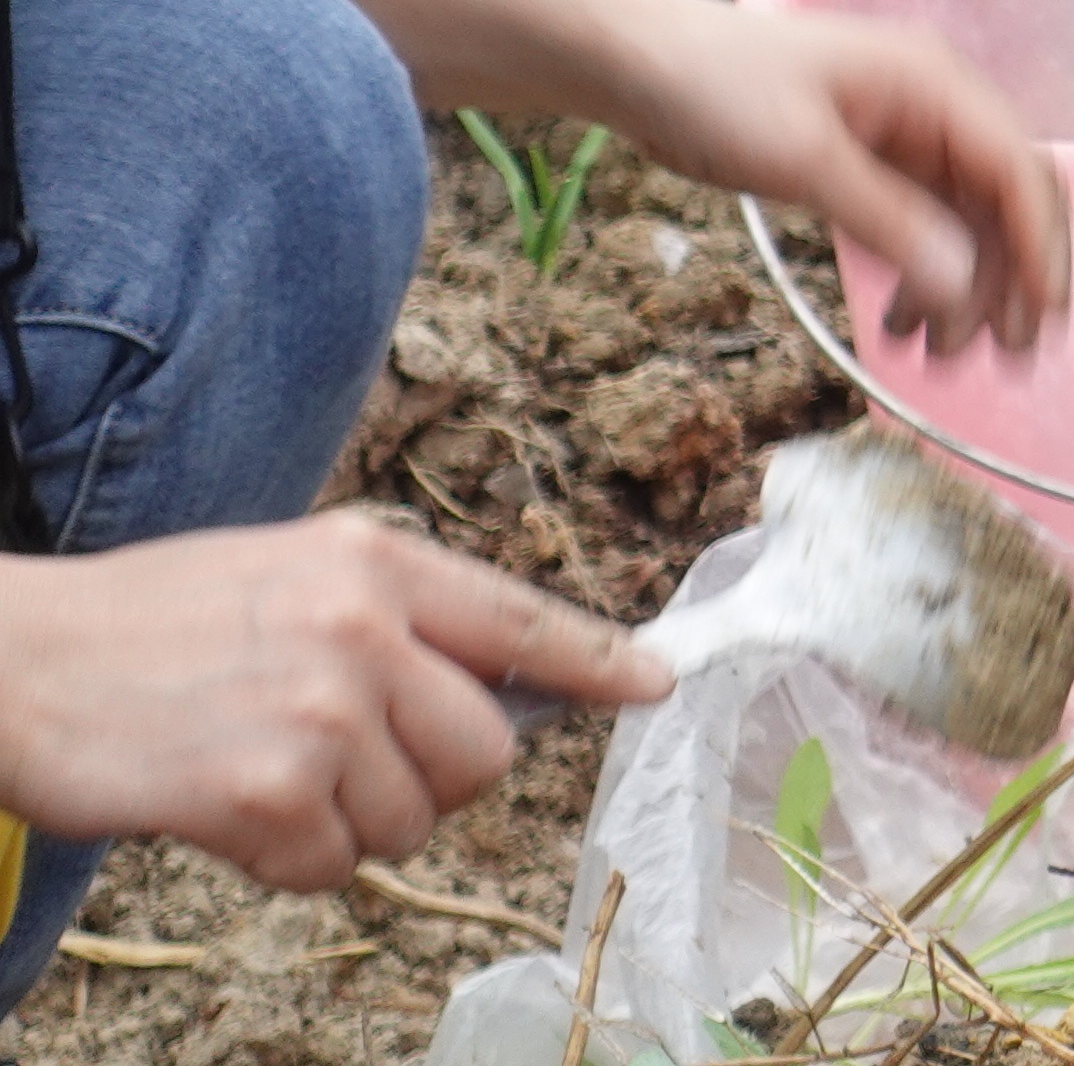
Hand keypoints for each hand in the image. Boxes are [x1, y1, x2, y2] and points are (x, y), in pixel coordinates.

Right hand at [0, 523, 661, 888]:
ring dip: (347, 824)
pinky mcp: (266, 790)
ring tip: (266, 772)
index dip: (595, 662)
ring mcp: (320, 710)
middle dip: (431, 781)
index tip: (653, 685)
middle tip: (347, 766)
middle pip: (486, 754)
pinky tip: (227, 810)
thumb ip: (396, 616)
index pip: (521, 620)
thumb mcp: (292, 574)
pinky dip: (286, 861)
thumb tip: (505, 683)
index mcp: (377, 563)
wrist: (19, 658)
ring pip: (412, 821)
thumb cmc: (152, 623)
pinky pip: (333, 868)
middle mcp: (365, 628)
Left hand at [598, 0, 1072, 355]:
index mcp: (936, 85)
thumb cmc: (716, 88)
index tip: (1040, 319)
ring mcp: (904, 134)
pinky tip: (902, 324)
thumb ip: (887, 221)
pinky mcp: (869, 162)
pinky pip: (919, 224)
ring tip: (938, 355)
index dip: (1039, 245)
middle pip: (1005, 197)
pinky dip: (920, 274)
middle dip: (1010, 276)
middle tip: (1004, 356)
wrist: (636, 62)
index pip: (1018, 169)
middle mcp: (935, 106)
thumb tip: (963, 286)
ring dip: (964, 287)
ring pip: (965, 219)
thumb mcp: (802, 158)